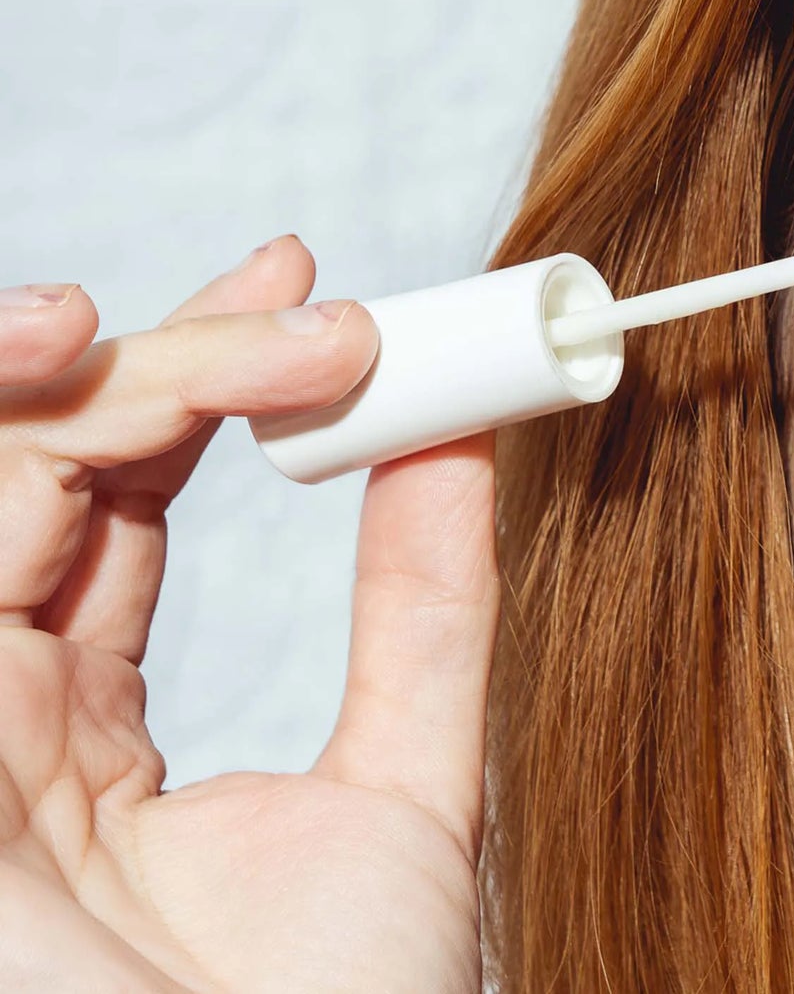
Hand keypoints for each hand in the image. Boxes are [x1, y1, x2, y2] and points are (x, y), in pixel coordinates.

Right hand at [0, 240, 499, 992]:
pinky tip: (72, 355)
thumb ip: (422, 611)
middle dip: (176, 357)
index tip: (320, 298)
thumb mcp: (405, 782)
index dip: (206, 376)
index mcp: (81, 729)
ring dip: (101, 369)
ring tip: (258, 321)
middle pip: (44, 465)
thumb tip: (462, 436)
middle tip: (315, 307)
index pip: (119, 498)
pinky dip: (6, 437)